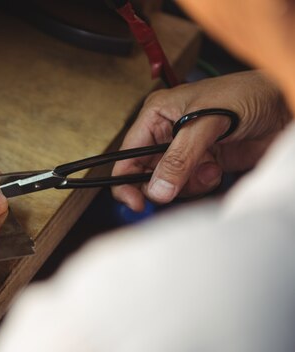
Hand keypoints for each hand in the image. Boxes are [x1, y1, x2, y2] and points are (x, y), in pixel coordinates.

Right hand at [112, 71, 290, 210]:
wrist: (285, 103)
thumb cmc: (247, 93)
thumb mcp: (207, 123)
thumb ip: (180, 158)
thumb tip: (157, 189)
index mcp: (156, 115)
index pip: (128, 155)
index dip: (127, 181)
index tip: (135, 203)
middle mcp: (167, 134)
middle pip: (146, 174)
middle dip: (161, 185)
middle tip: (173, 191)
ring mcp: (186, 150)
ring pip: (169, 184)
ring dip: (188, 184)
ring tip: (208, 168)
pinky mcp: (206, 163)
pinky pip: (192, 186)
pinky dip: (203, 184)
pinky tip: (217, 169)